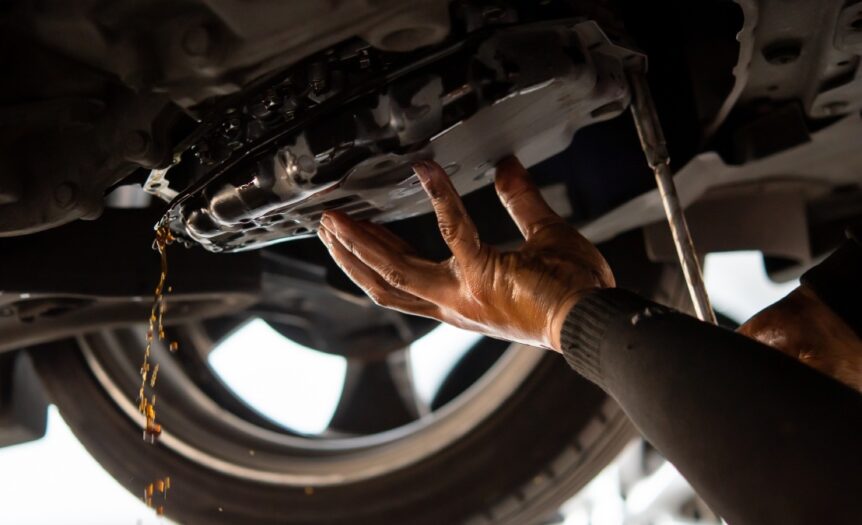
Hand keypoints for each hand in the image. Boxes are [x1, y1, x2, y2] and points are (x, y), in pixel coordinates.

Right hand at [317, 157, 614, 351]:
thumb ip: (519, 201)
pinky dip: (438, 196)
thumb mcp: (541, 236)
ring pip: (395, 270)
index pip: (404, 281)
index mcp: (461, 299)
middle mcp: (453, 303)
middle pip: (385, 281)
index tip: (355, 232)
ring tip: (336, 217)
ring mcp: (463, 293)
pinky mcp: (481, 274)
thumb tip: (506, 166)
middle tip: (327, 223)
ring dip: (362, 243)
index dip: (373, 258)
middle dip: (352, 253)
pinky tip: (424, 169)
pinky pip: (451, 230)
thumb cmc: (573, 290)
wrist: (593, 319)